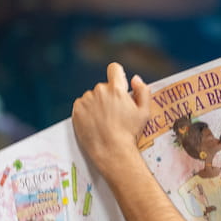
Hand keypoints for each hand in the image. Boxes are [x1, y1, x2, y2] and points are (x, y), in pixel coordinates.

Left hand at [71, 62, 151, 180]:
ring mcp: (86, 100)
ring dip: (96, 104)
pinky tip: (94, 123)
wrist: (111, 151)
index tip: (119, 84)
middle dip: (108, 96)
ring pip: (92, 97)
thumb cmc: (129, 133)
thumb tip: (135, 78)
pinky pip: (82, 105)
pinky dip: (87, 112)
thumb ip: (143, 90)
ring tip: (103, 121)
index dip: (118, 75)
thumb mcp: (144, 112)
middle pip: (104, 87)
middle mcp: (99, 91)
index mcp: (116, 89)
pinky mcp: (77, 110)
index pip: (114, 69)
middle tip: (114, 114)